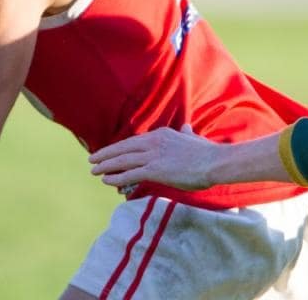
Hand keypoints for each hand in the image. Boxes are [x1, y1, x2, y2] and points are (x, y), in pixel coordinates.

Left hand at [88, 125, 220, 191]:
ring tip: (94, 171)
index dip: (118, 148)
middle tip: (92, 160)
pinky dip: (116, 177)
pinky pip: (129, 174)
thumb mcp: (193, 138)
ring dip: (106, 166)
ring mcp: (153, 156)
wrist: (216, 162)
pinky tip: (106, 180)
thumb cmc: (207, 153)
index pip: (133, 142)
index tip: (107, 152)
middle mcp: (153, 142)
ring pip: (122, 161)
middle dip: (105, 155)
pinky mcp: (155, 170)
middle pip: (123, 149)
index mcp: (160, 134)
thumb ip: (186, 133)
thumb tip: (187, 127)